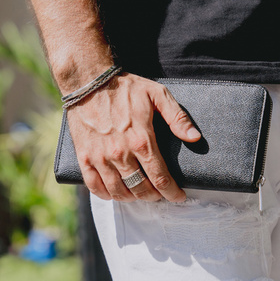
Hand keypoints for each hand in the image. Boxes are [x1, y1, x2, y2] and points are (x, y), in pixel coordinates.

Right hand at [66, 73, 200, 201]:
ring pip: (119, 192)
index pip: (160, 178)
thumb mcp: (157, 94)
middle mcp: (120, 153)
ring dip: (132, 198)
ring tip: (139, 194)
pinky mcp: (85, 158)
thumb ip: (177, 117)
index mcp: (141, 140)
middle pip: (141, 189)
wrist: (88, 82)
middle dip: (154, 197)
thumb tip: (195, 138)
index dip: (172, 192)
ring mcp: (101, 158)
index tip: (178, 196)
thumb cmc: (125, 88)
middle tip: (159, 195)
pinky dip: (106, 195)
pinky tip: (115, 193)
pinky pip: (95, 186)